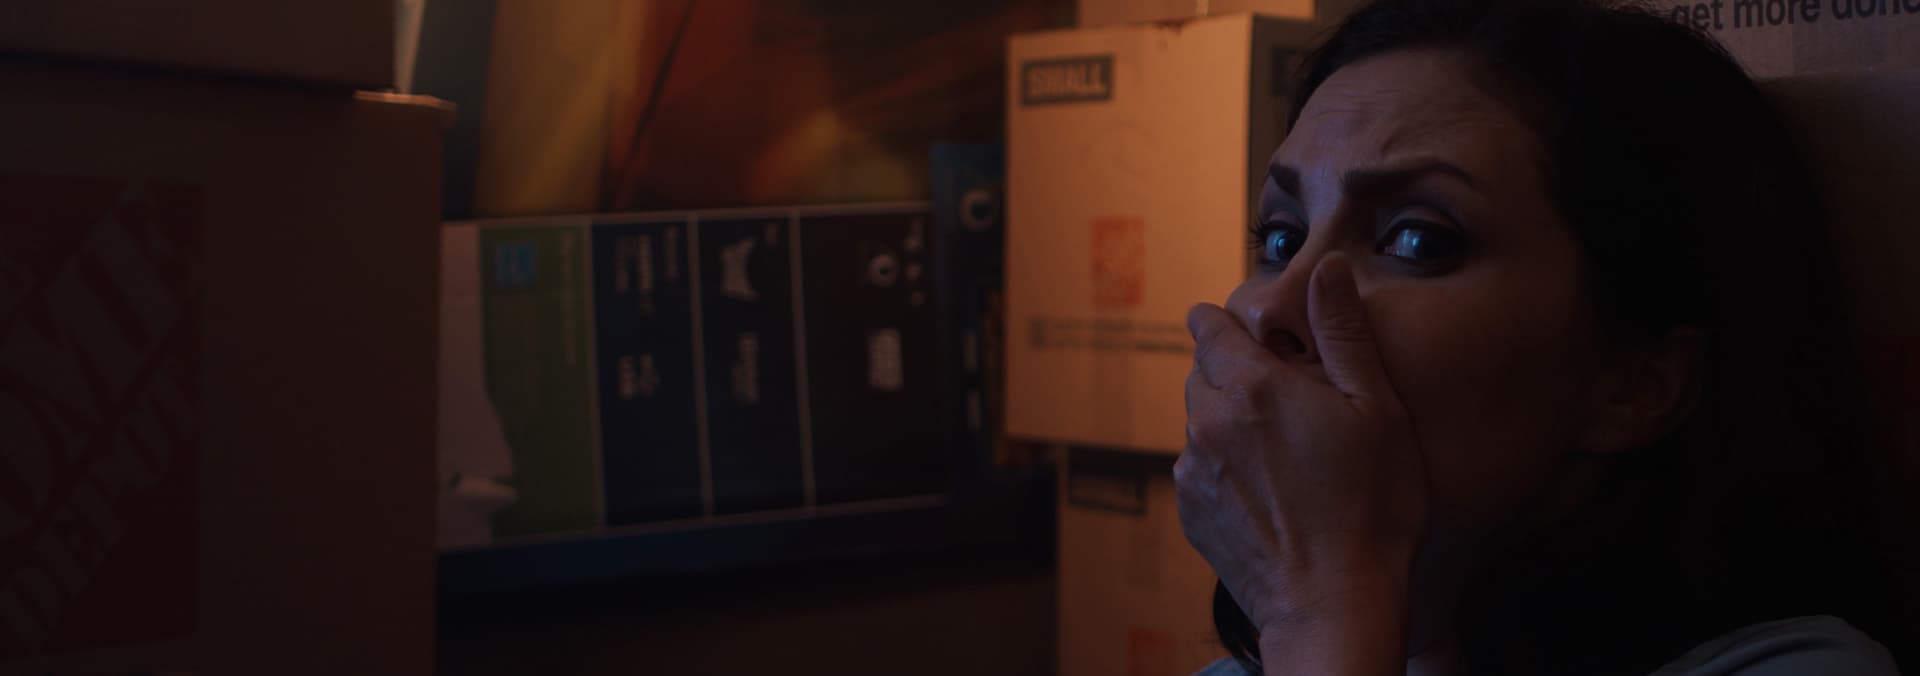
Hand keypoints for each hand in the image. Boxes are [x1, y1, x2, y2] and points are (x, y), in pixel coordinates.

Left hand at [1174, 253, 1429, 633]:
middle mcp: (1209, 421)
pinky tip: (1269, 488)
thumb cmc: (1371, 507)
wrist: (1334, 602)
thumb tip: (1325, 269)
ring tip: (1283, 448)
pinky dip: (1224, 466)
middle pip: (1202, 370)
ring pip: (1199, 420)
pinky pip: (1197, 467)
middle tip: (1284, 394)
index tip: (1250, 329)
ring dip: (1229, 420)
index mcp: (1252, 386)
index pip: (1208, 325)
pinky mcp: (1190, 511)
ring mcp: (1193, 470)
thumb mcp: (1377, 408)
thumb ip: (1343, 332)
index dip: (1227, 321)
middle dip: (1233, 370)